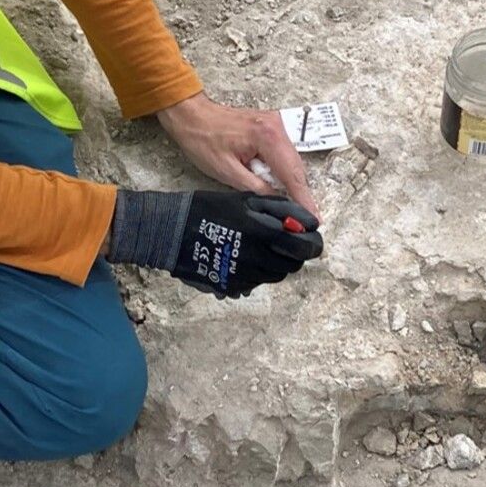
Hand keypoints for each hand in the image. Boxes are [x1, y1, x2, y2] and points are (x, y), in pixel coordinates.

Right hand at [107, 190, 323, 298]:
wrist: (172, 232)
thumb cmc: (210, 209)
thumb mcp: (246, 200)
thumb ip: (280, 210)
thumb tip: (308, 221)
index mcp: (265, 235)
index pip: (305, 248)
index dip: (313, 243)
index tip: (311, 237)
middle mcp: (258, 260)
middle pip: (293, 265)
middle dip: (294, 253)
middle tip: (284, 241)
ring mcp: (245, 277)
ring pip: (275, 275)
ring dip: (275, 262)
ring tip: (261, 247)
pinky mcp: (232, 286)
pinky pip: (255, 282)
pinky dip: (256, 272)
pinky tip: (243, 257)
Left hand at [156, 93, 319, 219]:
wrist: (192, 116)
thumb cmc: (203, 140)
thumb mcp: (228, 172)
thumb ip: (257, 189)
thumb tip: (278, 203)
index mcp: (267, 137)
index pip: (292, 174)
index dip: (303, 199)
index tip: (313, 218)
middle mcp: (278, 126)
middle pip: (297, 167)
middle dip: (299, 192)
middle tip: (304, 218)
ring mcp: (276, 124)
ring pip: (292, 161)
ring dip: (290, 182)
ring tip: (289, 204)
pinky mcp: (272, 127)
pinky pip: (284, 153)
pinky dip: (282, 170)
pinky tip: (276, 184)